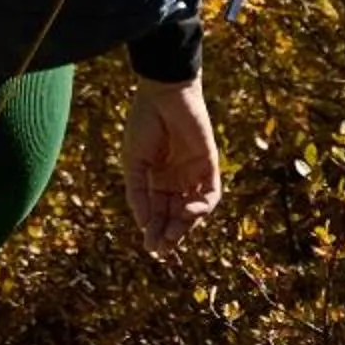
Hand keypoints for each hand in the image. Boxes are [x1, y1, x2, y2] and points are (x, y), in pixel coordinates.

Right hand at [122, 75, 221, 253]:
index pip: (157, 211)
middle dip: (169, 234)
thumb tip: (144, 225)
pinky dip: (200, 208)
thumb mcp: (134, 162)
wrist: (163, 94)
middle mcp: (176, 180)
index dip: (154, 230)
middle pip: (175, 215)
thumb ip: (138, 193)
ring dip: (184, 226)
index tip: (149, 246)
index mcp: (156, 179)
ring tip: (171, 237)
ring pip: (193, 211)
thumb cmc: (144, 124)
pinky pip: (209, 195)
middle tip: (160, 250)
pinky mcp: (209, 166)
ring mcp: (194, 174)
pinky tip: (185, 211)